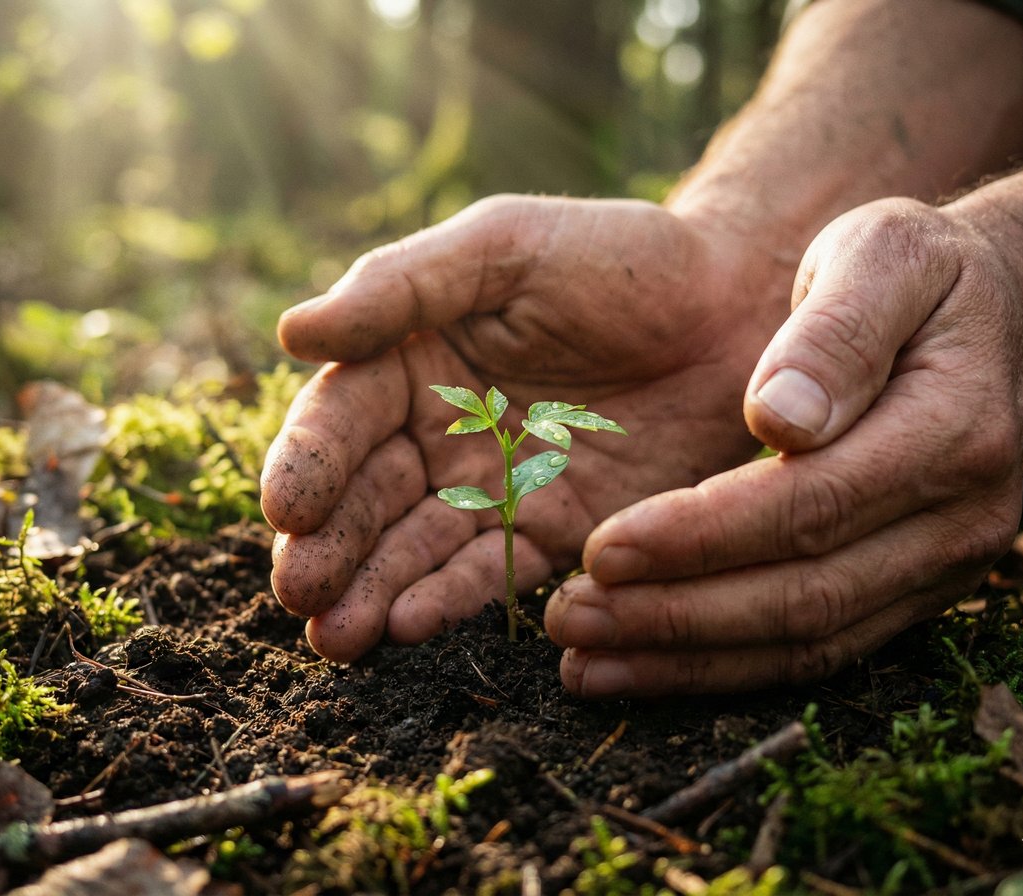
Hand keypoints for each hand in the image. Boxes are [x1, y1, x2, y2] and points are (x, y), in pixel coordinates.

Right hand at [261, 195, 787, 660]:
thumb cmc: (615, 258)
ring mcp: (496, 487)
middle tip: (300, 592)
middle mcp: (441, 431)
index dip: (311, 462)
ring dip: (373, 591)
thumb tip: (293, 332)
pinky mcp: (555, 531)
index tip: (289, 506)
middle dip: (329, 546)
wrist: (734, 305)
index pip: (343, 417)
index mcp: (412, 358)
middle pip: (368, 496)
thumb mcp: (503, 248)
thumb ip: (401, 287)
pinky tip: (411, 624)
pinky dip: (451, 599)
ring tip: (338, 635)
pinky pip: (494, 572)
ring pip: (417, 547)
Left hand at [548, 197, 1022, 695]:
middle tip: (571, 618)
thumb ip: (834, 332)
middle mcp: (960, 520)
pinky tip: (642, 666)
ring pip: (806, 642)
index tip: (601, 547)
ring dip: (686, 660)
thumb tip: (779, 419)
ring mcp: (942, 569)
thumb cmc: (921, 278)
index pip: (810, 505)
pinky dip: (723, 667)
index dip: (700, 536)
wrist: (1001, 321)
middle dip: (674, 615)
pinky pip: (816, 650)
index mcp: (954, 431)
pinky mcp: (914, 594)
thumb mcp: (882, 254)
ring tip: (584, 663)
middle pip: (803, 595)